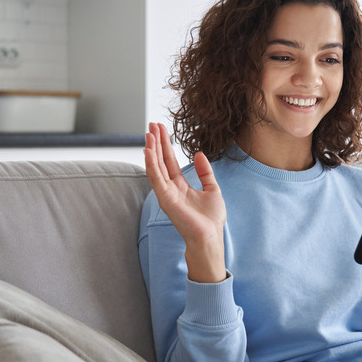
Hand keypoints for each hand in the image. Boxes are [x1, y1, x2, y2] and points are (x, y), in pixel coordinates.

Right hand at [144, 122, 226, 282]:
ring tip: (149, 133)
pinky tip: (148, 150)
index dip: (166, 145)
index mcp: (181, 185)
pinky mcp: (165, 199)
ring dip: (151, 149)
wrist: (210, 236)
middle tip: (151, 124)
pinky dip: (151, 163)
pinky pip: (155, 178)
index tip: (162, 129)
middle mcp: (171, 188)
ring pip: (155, 166)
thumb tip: (199, 154)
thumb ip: (205, 172)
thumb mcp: (212, 189)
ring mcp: (166, 193)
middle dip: (156, 142)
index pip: (170, 161)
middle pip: (161, 160)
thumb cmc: (211, 219)